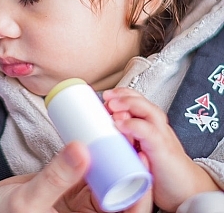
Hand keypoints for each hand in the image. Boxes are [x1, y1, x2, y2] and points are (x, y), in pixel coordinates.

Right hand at [0, 141, 152, 212]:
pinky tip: (96, 134)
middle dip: (127, 165)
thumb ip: (54, 178)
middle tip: (129, 137)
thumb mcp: (28, 201)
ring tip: (115, 130)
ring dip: (112, 156)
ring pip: (104, 177)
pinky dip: (93, 152)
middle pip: (119, 192)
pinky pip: (86, 168)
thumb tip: (83, 150)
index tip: (139, 159)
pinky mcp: (68, 185)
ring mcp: (78, 200)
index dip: (139, 191)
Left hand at [103, 88, 220, 211]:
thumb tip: (97, 134)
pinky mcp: (163, 151)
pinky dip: (135, 126)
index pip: (136, 101)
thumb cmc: (159, 171)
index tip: (105, 95)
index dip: (121, 94)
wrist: (187, 191)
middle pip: (142, 102)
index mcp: (149, 125)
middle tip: (108, 97)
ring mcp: (162, 137)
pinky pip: (150, 133)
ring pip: (149, 111)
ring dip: (130, 104)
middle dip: (124, 95)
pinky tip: (121, 124)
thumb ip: (123, 140)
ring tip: (113, 105)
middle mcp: (157, 127)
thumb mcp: (136, 151)